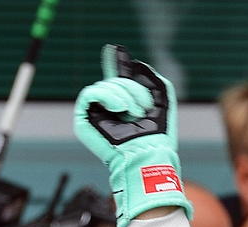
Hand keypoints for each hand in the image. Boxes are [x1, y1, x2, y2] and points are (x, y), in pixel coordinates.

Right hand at [73, 45, 190, 226]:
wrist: (149, 155)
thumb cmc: (158, 136)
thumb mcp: (163, 103)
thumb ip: (155, 81)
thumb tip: (137, 64)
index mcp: (127, 104)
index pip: (118, 79)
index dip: (116, 63)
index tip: (117, 50)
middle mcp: (110, 108)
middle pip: (114, 81)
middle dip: (132, 88)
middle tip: (143, 107)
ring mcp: (97, 113)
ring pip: (103, 85)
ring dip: (123, 95)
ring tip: (135, 113)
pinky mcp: (84, 119)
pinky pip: (89, 94)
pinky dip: (107, 96)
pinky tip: (121, 107)